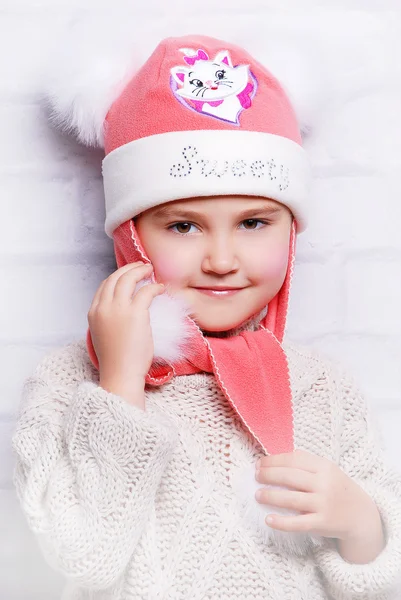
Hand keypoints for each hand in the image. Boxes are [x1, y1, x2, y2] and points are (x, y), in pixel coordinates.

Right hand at [88, 262, 163, 396]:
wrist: (120, 374)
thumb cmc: (116, 361)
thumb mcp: (104, 335)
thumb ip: (108, 319)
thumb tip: (123, 311)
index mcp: (93, 313)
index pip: (104, 286)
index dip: (117, 277)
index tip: (128, 275)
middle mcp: (103, 307)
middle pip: (115, 277)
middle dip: (128, 268)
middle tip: (141, 266)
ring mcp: (118, 309)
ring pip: (128, 279)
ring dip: (140, 271)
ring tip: (150, 270)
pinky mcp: (135, 313)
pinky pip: (146, 291)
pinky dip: (154, 286)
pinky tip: (161, 288)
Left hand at [255, 449, 380, 540]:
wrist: (361, 515)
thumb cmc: (337, 488)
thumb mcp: (327, 470)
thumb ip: (306, 463)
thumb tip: (275, 459)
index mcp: (324, 467)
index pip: (294, 459)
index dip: (274, 460)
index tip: (259, 463)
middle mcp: (324, 484)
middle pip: (290, 477)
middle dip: (269, 475)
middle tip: (255, 476)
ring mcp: (323, 504)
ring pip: (291, 499)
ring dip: (271, 496)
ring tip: (257, 495)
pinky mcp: (322, 523)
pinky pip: (298, 523)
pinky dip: (281, 522)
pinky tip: (268, 519)